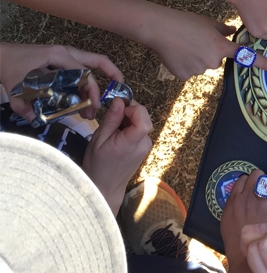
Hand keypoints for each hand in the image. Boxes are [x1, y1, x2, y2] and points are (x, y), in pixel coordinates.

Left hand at [0, 43, 122, 121]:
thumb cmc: (7, 63)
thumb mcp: (14, 86)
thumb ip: (23, 105)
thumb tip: (37, 120)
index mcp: (60, 55)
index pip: (85, 73)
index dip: (93, 90)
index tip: (93, 107)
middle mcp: (67, 53)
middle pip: (98, 61)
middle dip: (113, 76)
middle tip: (120, 95)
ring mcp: (65, 56)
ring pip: (91, 66)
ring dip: (97, 84)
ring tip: (93, 108)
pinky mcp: (61, 62)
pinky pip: (80, 71)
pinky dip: (86, 84)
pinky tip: (83, 100)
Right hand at [82, 98, 152, 214]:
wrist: (105, 187)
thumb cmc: (97, 165)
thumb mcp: (98, 140)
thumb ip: (111, 120)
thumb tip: (119, 100)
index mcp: (130, 143)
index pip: (143, 121)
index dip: (134, 109)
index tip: (119, 108)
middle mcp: (143, 144)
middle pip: (144, 118)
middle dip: (130, 110)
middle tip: (113, 114)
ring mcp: (146, 145)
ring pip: (142, 121)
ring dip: (129, 118)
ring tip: (113, 128)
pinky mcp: (144, 146)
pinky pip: (140, 129)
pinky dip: (130, 126)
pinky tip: (118, 134)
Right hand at [146, 9, 266, 79]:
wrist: (160, 29)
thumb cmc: (185, 22)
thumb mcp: (208, 22)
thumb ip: (223, 30)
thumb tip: (233, 31)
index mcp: (221, 46)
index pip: (246, 56)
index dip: (262, 63)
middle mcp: (213, 61)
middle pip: (217, 60)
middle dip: (210, 52)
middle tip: (196, 40)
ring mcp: (199, 70)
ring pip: (203, 65)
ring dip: (197, 57)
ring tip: (184, 45)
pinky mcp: (184, 76)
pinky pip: (189, 71)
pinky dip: (185, 64)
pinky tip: (177, 53)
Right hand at [221, 169, 266, 271]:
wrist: (246, 253)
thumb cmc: (235, 238)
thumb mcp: (226, 218)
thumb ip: (232, 203)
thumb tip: (237, 194)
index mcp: (234, 200)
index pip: (242, 179)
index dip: (248, 180)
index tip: (251, 185)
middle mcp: (247, 198)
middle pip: (255, 175)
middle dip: (260, 178)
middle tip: (263, 185)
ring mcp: (262, 203)